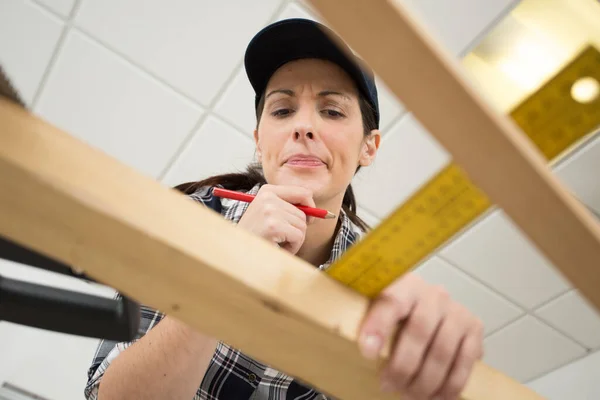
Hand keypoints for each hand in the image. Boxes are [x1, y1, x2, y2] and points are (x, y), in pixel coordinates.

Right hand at [237, 184, 315, 253]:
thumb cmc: (255, 237)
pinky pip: (299, 236)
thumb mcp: (268, 215)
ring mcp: (270, 210)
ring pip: (302, 226)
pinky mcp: (273, 226)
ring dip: (294, 240)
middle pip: (304, 213)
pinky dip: (293, 247)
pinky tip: (278, 248)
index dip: (310, 208)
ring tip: (277, 243)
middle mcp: (268, 197)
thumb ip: (288, 208)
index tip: (307, 220)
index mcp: (267, 191)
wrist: (236, 253)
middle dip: (297, 230)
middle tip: (281, 238)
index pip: (303, 192)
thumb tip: (315, 212)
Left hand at [358, 273, 483, 399]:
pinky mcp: (474, 328)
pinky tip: (436, 396)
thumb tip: (365, 350)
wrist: (428, 306)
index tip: (368, 353)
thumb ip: (372, 322)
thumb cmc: (398, 313)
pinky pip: (464, 362)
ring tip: (409, 395)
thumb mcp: (380, 308)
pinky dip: (450, 385)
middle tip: (388, 386)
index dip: (379, 327)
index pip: (391, 302)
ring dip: (425, 381)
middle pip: (419, 332)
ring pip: (442, 351)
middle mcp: (433, 295)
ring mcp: (456, 311)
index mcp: (405, 285)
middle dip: (403, 366)